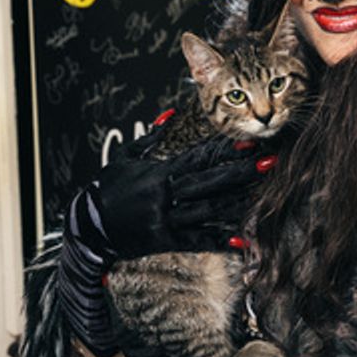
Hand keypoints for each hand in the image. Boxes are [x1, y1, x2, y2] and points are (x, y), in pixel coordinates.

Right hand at [96, 121, 269, 258]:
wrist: (86, 226)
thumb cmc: (107, 188)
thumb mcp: (125, 158)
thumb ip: (149, 137)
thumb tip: (170, 115)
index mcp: (158, 173)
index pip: (197, 158)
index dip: (223, 151)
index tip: (248, 143)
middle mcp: (164, 194)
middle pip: (210, 182)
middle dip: (241, 173)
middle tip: (270, 163)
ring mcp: (165, 219)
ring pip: (208, 211)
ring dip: (238, 204)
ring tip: (265, 198)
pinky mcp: (164, 241)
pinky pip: (196, 241)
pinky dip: (219, 241)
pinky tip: (241, 240)